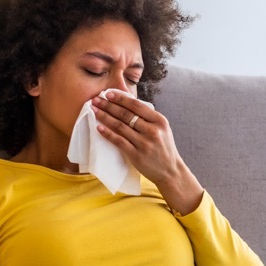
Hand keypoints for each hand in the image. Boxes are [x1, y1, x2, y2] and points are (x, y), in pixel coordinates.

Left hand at [91, 91, 203, 214]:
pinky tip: (99, 127)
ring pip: (120, 126)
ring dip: (105, 117)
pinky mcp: (136, 155)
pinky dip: (108, 133)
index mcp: (159, 121)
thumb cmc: (164, 148)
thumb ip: (148, 118)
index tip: (109, 93)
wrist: (170, 171)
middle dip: (109, 105)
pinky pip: (119, 141)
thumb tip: (127, 103)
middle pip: (126, 114)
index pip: (137, 105)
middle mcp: (152, 130)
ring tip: (95, 110)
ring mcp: (144, 143)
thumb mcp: (162, 129)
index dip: (121, 98)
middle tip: (96, 99)